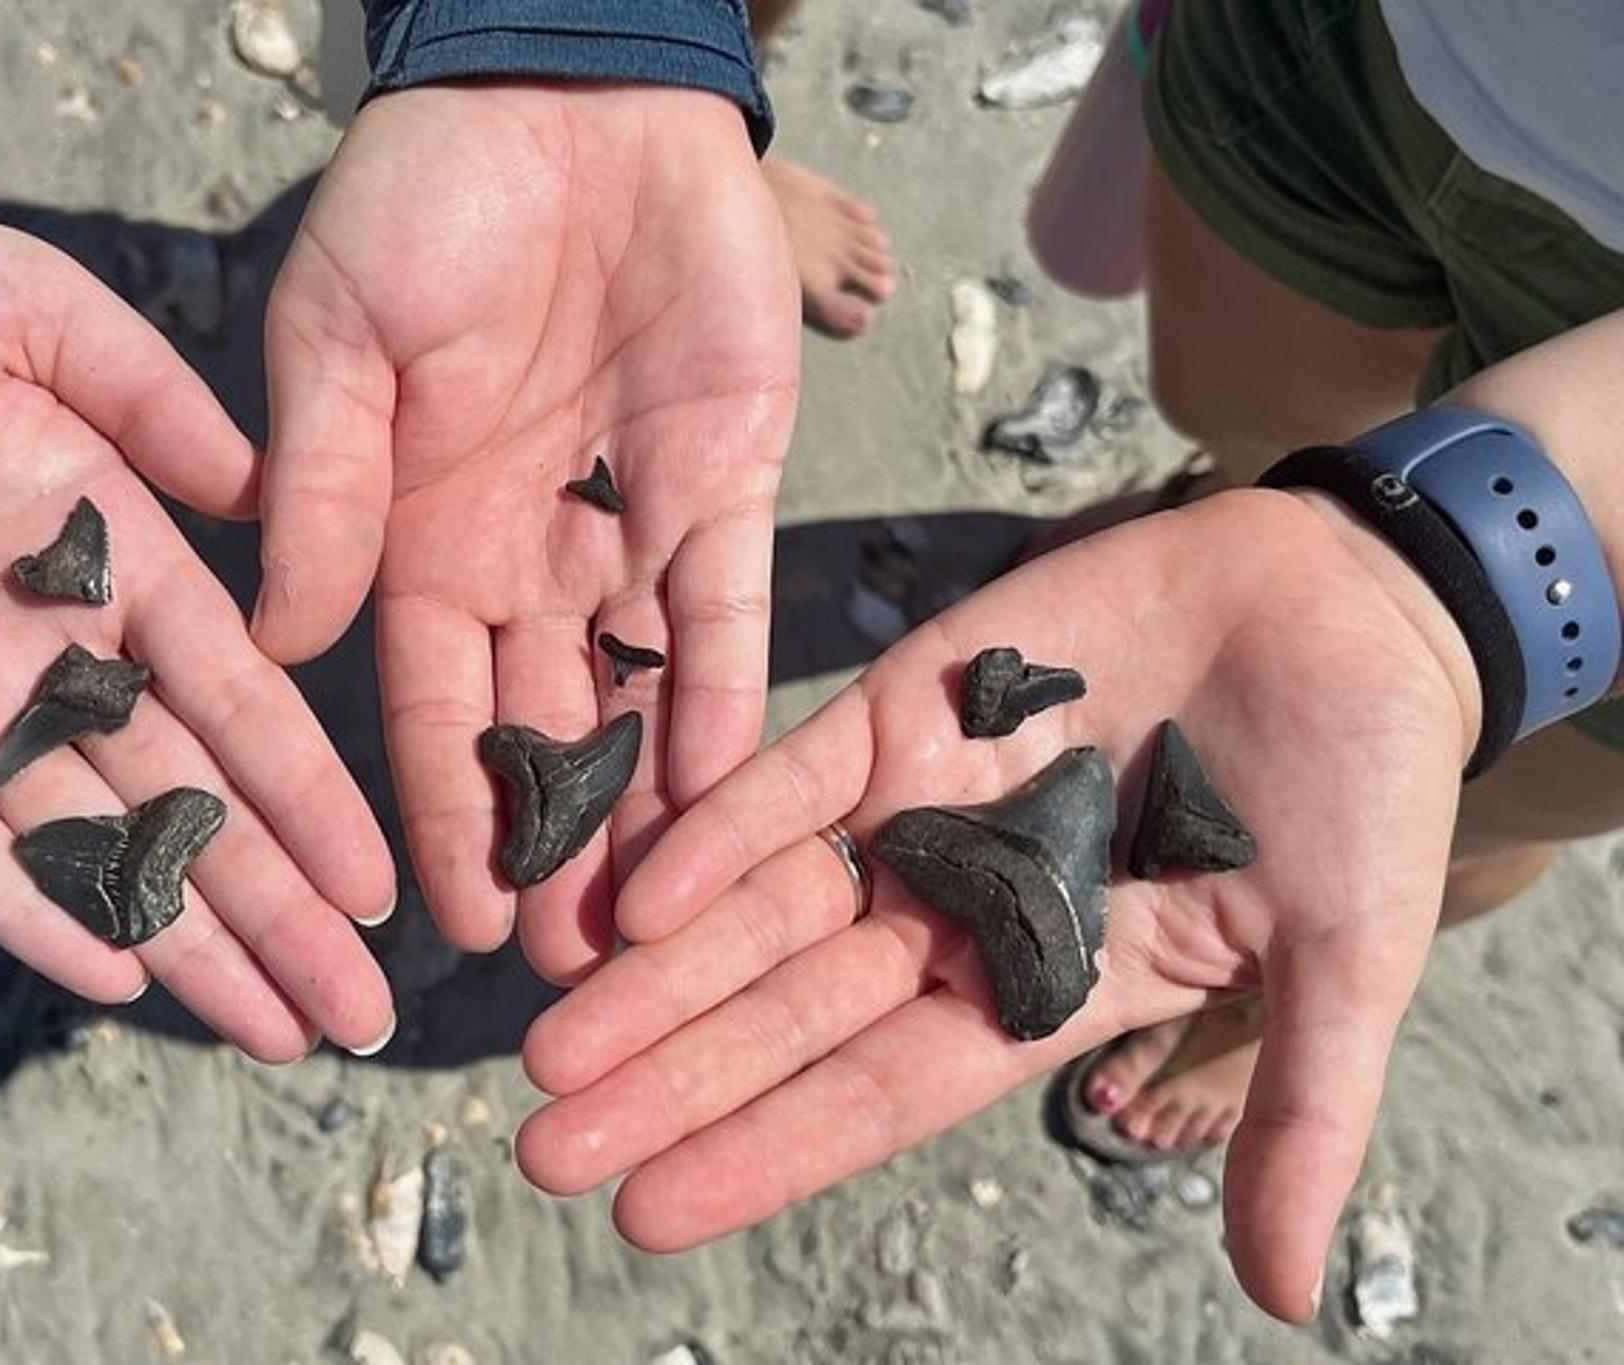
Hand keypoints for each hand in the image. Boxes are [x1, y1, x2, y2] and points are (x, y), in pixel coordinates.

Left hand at [0, 195, 395, 1059]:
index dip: (308, 793)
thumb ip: (151, 399)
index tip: (375, 878)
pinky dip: (24, 908)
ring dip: (181, 937)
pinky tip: (110, 977)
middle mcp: (53, 649)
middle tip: (356, 1008)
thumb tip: (264, 494)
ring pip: (88, 844)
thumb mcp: (35, 307)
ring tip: (272, 1027)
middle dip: (275, 908)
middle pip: (187, 802)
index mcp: (116, 553)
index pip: (237, 697)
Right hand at [255, 85, 799, 978]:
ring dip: (640, 814)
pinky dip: (721, 703)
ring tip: (652, 932)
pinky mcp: (725, 483)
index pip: (421, 708)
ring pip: (633, 702)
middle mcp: (521, 555)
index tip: (442, 925)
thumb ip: (320, 490)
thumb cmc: (424, 197)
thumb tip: (278, 639)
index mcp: (414, 534)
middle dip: (548, 853)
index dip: (435, 815)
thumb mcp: (338, 339)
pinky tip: (726, 802)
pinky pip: (722, 614)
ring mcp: (626, 526)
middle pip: (533, 735)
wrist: (571, 93)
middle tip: (568, 977)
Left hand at [515, 489, 1480, 1320]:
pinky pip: (792, 777)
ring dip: (656, 976)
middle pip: (785, 1014)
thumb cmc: (1364, 787)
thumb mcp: (1347, 963)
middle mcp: (956, 907)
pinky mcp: (906, 700)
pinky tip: (637, 897)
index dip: (764, 1153)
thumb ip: (1303, 1118)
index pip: (876, 1093)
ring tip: (548, 1048)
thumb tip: (1287, 1301)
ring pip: (760, 908)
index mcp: (1042, 986)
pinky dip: (717, 831)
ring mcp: (920, 805)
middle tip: (545, 1149)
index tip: (646, 1212)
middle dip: (670, 1081)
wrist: (1356, 603)